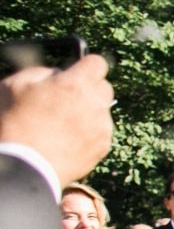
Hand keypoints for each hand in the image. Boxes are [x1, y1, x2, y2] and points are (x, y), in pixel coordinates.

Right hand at [0, 55, 114, 183]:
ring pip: (103, 110)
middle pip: (104, 86)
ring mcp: (102, 126)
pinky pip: (102, 131)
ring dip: (89, 111)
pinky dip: (90, 132)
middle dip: (88, 88)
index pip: (97, 63)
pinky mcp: (103, 146)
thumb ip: (41, 72)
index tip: (75, 73)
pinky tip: (68, 138)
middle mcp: (95, 103)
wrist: (24, 166)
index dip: (85, 66)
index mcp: (75, 84)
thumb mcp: (15, 85)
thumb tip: (57, 74)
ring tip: (63, 123)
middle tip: (66, 99)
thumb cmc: (14, 125)